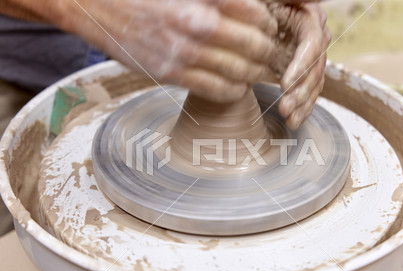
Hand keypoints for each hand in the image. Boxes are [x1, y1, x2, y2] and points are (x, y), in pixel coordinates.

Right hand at [61, 0, 276, 101]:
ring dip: (254, 74)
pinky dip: (234, 92)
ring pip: (238, 71)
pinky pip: (216, 90)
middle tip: (269, 54)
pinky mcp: (171, 74)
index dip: (268, 25)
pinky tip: (238, 88)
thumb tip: (247, 11)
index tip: (269, 30)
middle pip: (253, 45)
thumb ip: (216, 0)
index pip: (256, 15)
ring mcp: (183, 52)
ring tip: (257, 72)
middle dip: (267, 52)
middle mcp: (197, 24)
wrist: (97, 8)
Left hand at [266, 1, 330, 128]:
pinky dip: (302, 107)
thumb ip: (289, 0)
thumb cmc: (256, 6)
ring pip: (314, 83)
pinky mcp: (301, 71)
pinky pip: (308, 91)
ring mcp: (309, 56)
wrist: (246, 17)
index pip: (312, 44)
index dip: (301, 66)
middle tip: (285, 107)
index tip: (285, 84)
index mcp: (309, 17)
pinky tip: (294, 120)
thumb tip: (311, 1)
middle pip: (316, 67)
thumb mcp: (270, 0)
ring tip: (289, 118)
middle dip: (301, 91)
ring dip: (303, 103)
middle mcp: (315, 37)